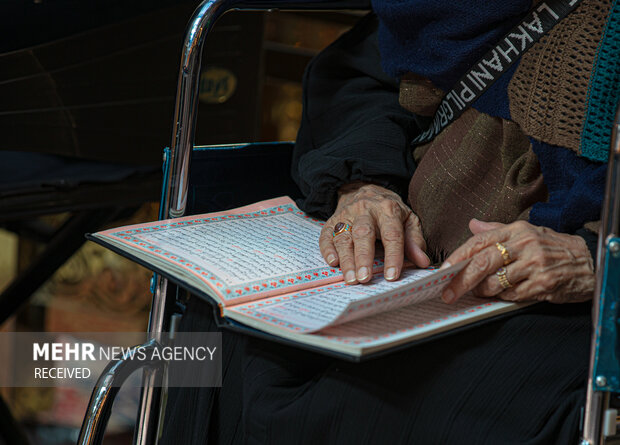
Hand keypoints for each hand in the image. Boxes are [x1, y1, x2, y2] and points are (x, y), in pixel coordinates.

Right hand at [319, 182, 429, 283]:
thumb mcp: (408, 219)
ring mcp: (346, 215)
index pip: (392, 234)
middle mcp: (365, 210)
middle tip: (364, 279)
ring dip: (346, 259)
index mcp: (388, 209)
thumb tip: (423, 262)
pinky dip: (328, 250)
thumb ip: (414, 240)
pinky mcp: (331, 221)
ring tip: (351, 279)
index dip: (393, 256)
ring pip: (344, 236)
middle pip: (363, 233)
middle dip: (364, 257)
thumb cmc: (389, 211)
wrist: (365, 189)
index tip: (392, 275)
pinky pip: (326, 235)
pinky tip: (333, 263)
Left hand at [441, 219, 594, 303]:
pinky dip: (504, 297)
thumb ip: (496, 229)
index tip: (443, 270)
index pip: (479, 241)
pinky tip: (505, 294)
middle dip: (461, 281)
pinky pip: (512, 295)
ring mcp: (534, 265)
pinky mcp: (542, 284)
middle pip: (482, 263)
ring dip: (482, 291)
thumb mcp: (527, 231)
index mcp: (516, 230)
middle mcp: (524, 245)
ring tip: (480, 292)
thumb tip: (472, 224)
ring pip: (495, 283)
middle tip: (448, 293)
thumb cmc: (554, 247)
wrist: (590, 261)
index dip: (458, 256)